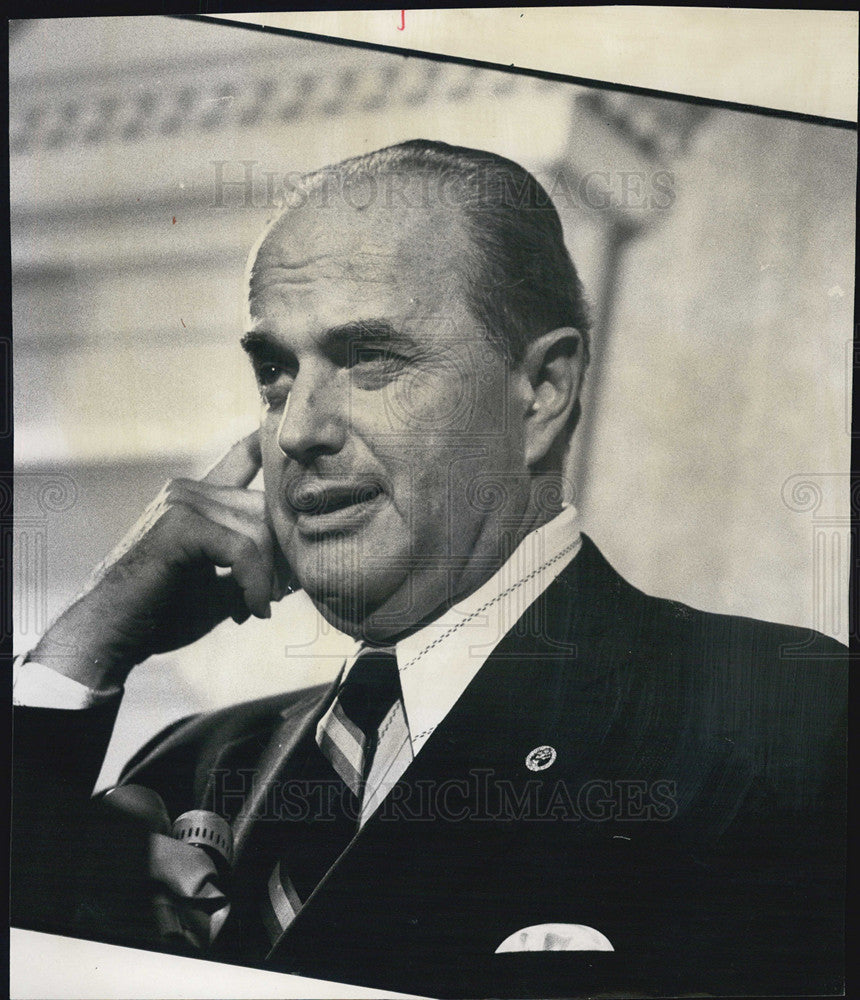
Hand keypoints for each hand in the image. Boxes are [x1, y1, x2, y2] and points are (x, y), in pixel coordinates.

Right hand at [31, 432, 290, 690]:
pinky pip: (242, 549)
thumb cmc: (165, 612)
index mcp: (197, 497)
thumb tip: (302, 558)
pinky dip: (254, 582)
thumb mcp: (221, 582)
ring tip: (257, 606)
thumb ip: (256, 562)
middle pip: (267, 507)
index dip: (270, 446)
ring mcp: (182, 503)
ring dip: (268, 576)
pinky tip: (250, 610)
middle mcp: (188, 490)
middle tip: (275, 595)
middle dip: (281, 554)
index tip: (298, 448)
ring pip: (259, 529)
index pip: (244, 456)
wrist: (113, 635)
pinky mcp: (180, 526)